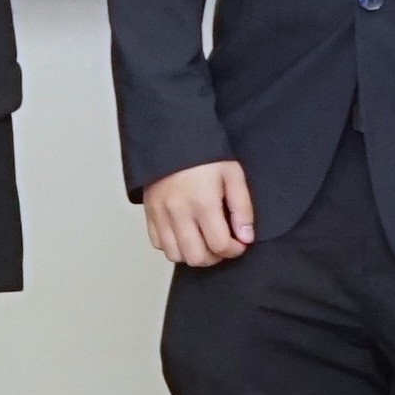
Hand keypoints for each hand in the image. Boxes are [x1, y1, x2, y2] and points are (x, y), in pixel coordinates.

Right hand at [140, 159, 254, 267]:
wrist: (172, 138)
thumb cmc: (205, 156)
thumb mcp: (232, 175)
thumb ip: (242, 208)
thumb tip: (245, 238)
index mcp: (202, 202)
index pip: (219, 245)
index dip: (234, 250)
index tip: (240, 242)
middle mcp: (178, 212)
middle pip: (196, 257)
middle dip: (215, 257)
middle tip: (222, 244)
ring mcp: (160, 214)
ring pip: (175, 255)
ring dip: (193, 254)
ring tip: (204, 241)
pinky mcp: (149, 212)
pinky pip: (158, 243)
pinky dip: (173, 246)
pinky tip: (185, 235)